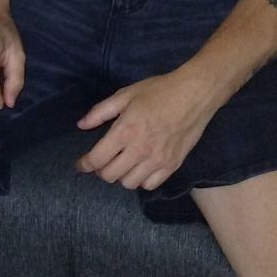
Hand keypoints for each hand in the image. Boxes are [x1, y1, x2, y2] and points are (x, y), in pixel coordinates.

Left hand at [75, 69, 222, 190]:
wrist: (195, 94)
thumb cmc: (159, 91)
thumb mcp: (126, 95)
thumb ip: (100, 112)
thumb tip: (81, 125)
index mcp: (125, 130)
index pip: (97, 159)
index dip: (84, 164)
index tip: (81, 164)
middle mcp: (140, 149)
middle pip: (110, 176)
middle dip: (101, 170)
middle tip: (103, 161)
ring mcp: (157, 160)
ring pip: (129, 184)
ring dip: (121, 176)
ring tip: (123, 164)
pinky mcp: (172, 165)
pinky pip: (150, 185)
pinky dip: (141, 180)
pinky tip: (141, 168)